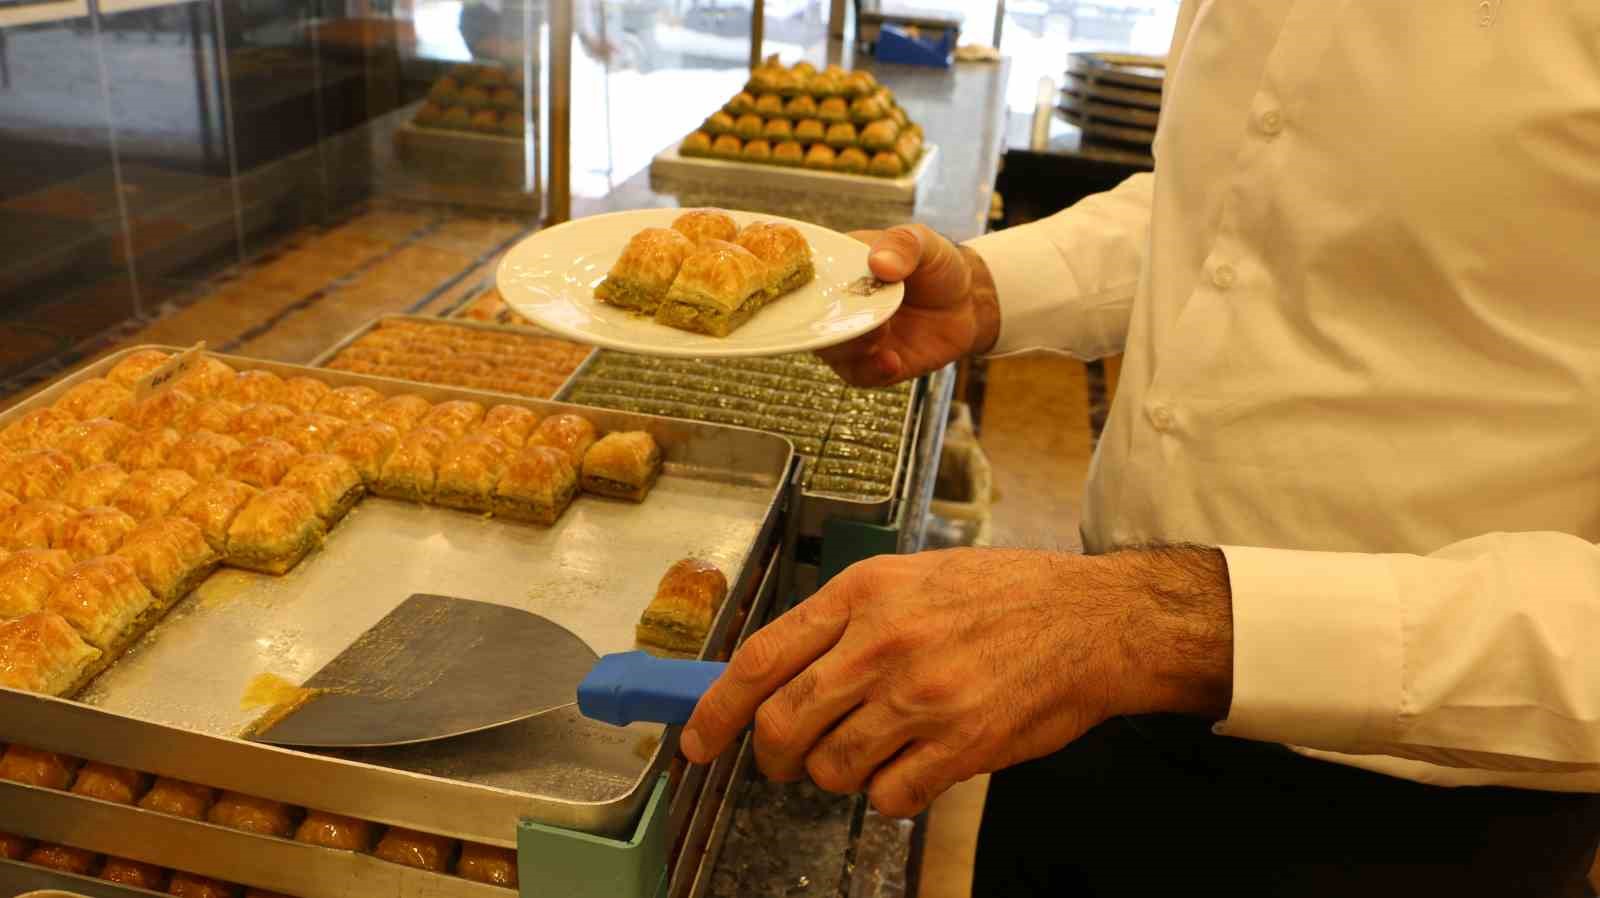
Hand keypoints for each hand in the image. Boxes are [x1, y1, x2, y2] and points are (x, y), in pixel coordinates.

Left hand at [680, 547, 1233, 817]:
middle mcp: (884, 643)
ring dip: (838, 774)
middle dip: (773, 755)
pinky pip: (890, 798)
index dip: (716, 709)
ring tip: (868, 752)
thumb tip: (774, 673)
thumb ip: (843, 620)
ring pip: (833, 769)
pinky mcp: (961, 746)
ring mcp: (922, 698)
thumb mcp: (910, 576)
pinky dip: (890, 794)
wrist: (1092, 619)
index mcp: (864, 593)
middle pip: (784, 724)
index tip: (695, 742)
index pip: (761, 659)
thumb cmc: (1001, 594)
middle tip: (786, 759)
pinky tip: (913, 767)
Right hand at [815, 225, 1000, 386]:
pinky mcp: (870, 363)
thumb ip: (903, 245)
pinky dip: (872, 370)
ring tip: (882, 333)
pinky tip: (892, 361)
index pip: (803, 275)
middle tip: (858, 314)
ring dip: (852, 345)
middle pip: (810, 318)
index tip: (817, 287)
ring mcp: (853, 336)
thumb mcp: (925, 243)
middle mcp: (838, 305)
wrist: (969, 304)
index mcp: (839, 268)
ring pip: (830, 350)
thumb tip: (879, 263)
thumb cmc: (938, 267)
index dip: (798, 282)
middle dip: (829, 320)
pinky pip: (858, 374)